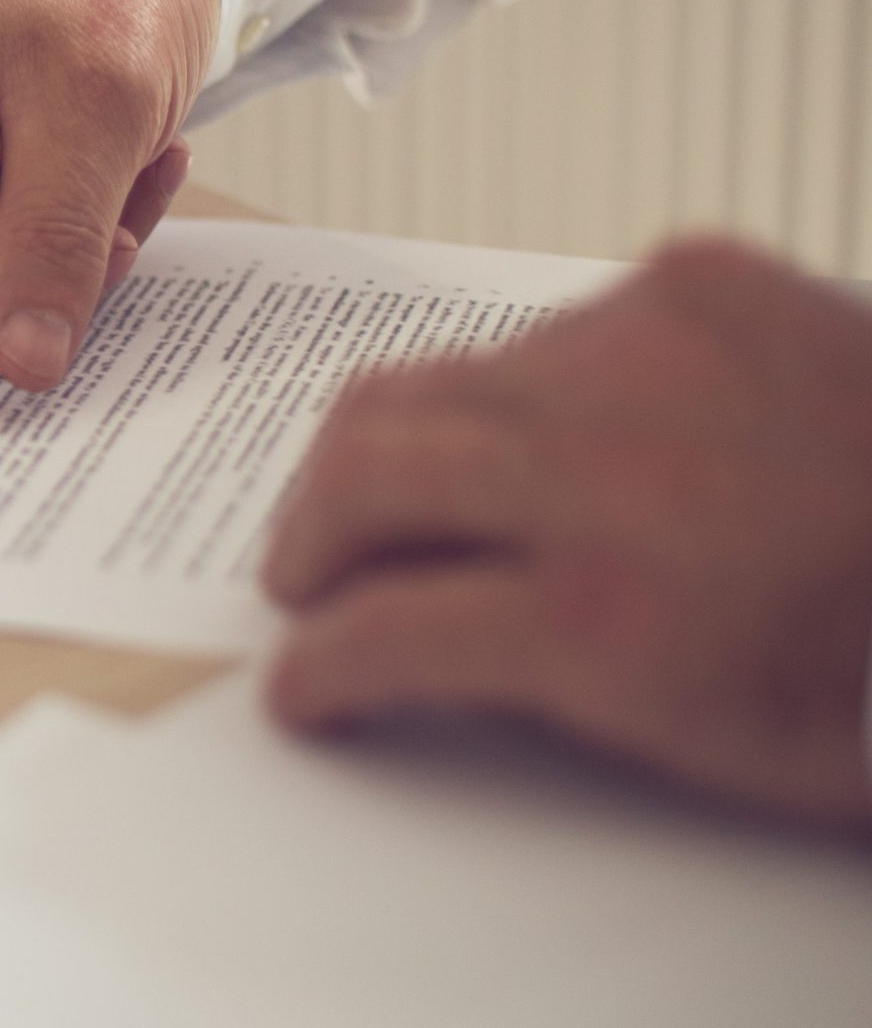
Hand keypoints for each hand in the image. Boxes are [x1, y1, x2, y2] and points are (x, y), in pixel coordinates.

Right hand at [264, 240, 871, 828]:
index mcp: (606, 621)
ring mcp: (640, 352)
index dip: (319, 669)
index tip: (305, 682)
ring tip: (404, 501)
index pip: (371, 635)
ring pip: (424, 385)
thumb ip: (554, 697)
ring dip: (391, 457)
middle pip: (356, 476)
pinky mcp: (694, 277)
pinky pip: (541, 330)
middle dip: (305, 543)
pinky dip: (518, 391)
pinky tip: (557, 438)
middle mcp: (599, 471)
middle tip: (302, 579)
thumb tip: (427, 657)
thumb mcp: (725, 750)